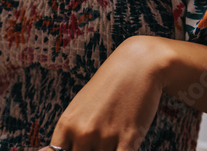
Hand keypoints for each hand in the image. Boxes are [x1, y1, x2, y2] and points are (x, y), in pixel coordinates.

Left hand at [43, 36, 166, 150]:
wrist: (139, 64)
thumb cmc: (110, 85)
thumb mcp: (82, 104)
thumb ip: (72, 129)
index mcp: (67, 122)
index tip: (77, 147)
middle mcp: (82, 131)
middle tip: (98, 141)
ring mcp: (104, 136)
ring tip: (114, 139)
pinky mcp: (128, 138)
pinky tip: (125, 145)